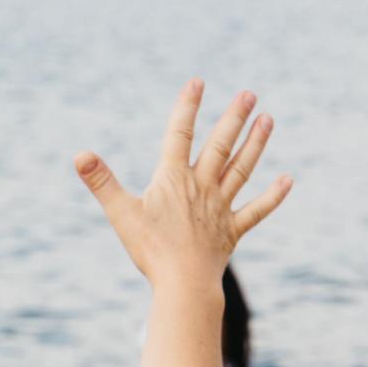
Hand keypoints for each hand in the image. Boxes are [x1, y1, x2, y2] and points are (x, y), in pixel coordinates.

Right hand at [75, 79, 290, 284]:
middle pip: (220, 145)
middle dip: (234, 118)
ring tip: (268, 119)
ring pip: (241, 169)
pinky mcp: (232, 231)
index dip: (187, 107)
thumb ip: (102, 182)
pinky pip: (256, 211)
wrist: (183, 284)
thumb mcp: (121, 213)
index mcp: (173, 179)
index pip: (180, 134)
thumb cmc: (151, 250)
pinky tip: (287, 181)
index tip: (197, 83)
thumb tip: (80, 155)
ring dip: (255, 144)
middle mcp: (201, 187)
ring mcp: (220, 208)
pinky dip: (272, 196)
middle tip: (248, 94)